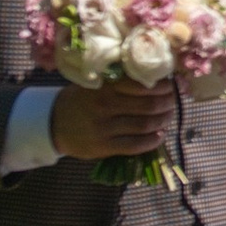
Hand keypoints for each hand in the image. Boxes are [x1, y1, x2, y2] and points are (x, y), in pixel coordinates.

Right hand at [50, 78, 175, 161]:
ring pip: (145, 125)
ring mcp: (105, 128)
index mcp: (105, 86)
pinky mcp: (104, 147)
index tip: (170, 85)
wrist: (53, 123)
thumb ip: (120, 81)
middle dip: (167, 104)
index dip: (162, 86)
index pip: (142, 84)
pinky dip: (152, 141)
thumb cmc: (80, 100)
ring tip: (168, 118)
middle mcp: (106, 106)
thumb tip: (155, 79)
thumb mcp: (95, 83)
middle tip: (172, 102)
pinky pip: (135, 145)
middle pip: (149, 106)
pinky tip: (159, 136)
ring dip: (163, 122)